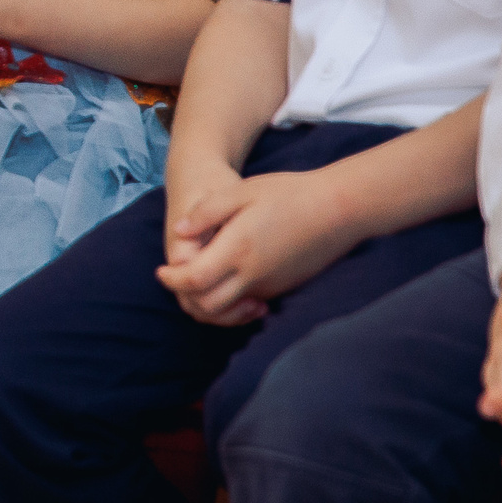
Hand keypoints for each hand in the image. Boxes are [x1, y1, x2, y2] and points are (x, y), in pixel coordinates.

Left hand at [155, 169, 354, 325]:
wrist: (340, 208)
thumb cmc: (288, 193)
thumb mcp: (241, 191)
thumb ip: (206, 213)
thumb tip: (180, 231)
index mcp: (237, 250)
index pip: (193, 281)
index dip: (171, 280)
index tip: (161, 272)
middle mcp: (253, 275)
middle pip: (208, 305)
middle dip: (186, 297)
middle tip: (176, 280)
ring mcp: (272, 285)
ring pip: (230, 311)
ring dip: (210, 304)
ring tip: (200, 283)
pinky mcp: (285, 288)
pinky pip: (251, 303)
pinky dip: (233, 301)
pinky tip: (230, 280)